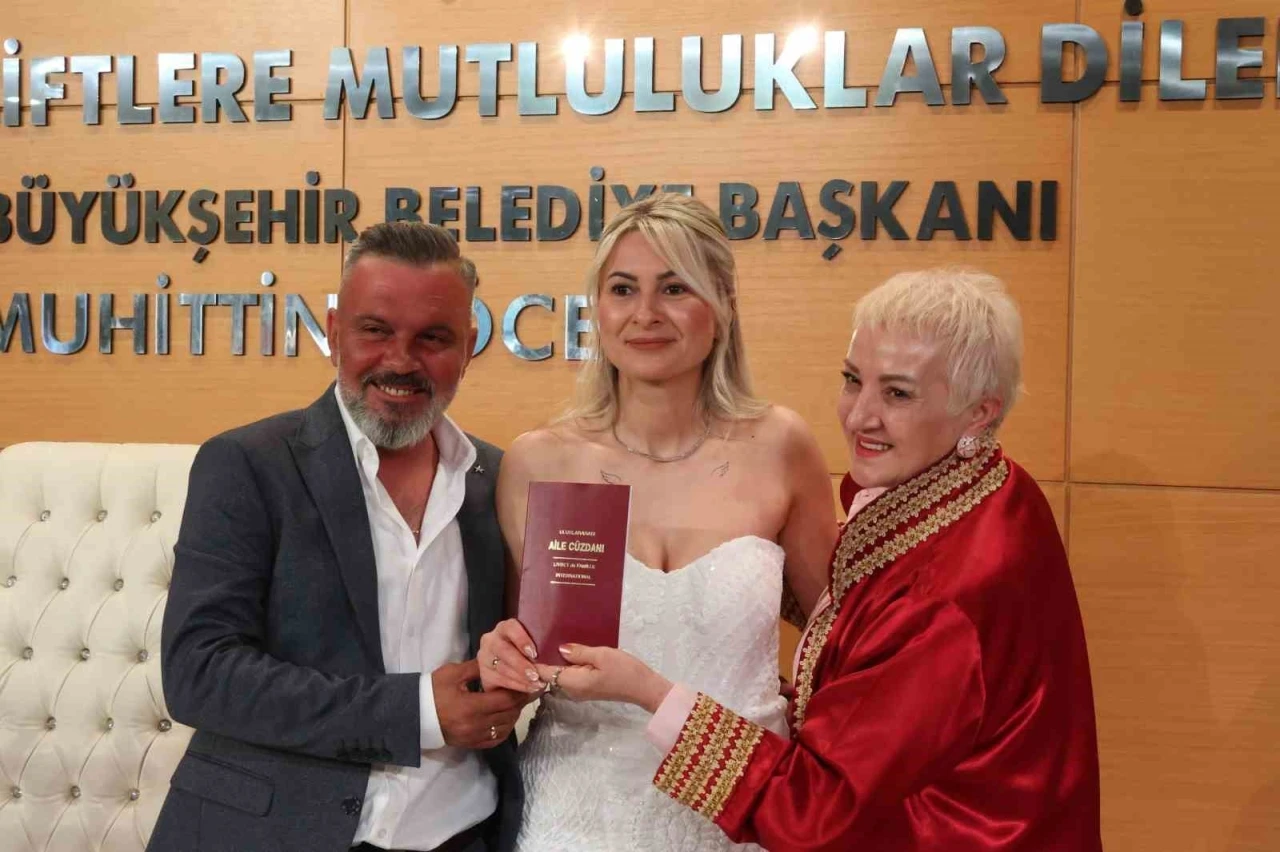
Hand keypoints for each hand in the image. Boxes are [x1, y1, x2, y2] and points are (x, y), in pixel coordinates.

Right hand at [431, 659, 529, 748]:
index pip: (505, 700)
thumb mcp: (453, 673)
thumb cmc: (432, 690)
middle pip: (508, 714)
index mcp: (471, 706)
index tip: (529, 683)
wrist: (414, 714)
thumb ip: (477, 668)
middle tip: (529, 690)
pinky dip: (504, 729)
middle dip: (520, 702)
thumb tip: (497, 660)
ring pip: (504, 728)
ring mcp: (473, 737)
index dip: (520, 691)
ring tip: (518, 702)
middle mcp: (475, 725)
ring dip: (514, 715)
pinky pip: (495, 739)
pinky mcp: (470, 743)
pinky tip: (507, 719)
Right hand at [477, 618, 543, 694]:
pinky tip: (529, 688)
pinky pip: (500, 680)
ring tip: (537, 684)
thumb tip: (562, 651)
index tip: (534, 653)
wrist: (509, 675)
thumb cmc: (526, 657)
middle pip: (504, 650)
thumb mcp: (533, 648)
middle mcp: (491, 640)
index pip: (510, 627)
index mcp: (505, 628)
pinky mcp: (484, 675)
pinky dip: (517, 686)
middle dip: (521, 664)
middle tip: (536, 674)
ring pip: (502, 667)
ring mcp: (484, 657)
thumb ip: (541, 646)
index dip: (521, 639)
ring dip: (521, 677)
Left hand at [536, 644, 672, 712]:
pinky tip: (571, 650)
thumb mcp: (602, 655)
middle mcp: (572, 690)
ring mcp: (579, 691)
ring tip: (553, 639)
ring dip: (557, 661)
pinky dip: (568, 665)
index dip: (534, 661)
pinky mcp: (587, 688)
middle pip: (550, 674)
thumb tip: (560, 648)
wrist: (643, 688)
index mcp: (572, 682)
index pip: (544, 673)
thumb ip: (579, 652)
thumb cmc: (624, 670)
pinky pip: (570, 676)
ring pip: (560, 674)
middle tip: (540, 636)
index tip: (527, 645)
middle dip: (544, 659)